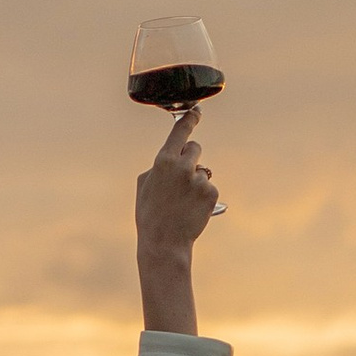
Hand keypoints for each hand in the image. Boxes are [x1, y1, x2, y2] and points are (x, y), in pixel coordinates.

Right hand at [135, 105, 217, 330]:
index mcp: (163, 161)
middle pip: (195, 149)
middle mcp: (184, 166)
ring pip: (202, 171)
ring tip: (183, 202)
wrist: (164, 243)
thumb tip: (170, 158)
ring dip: (196, 182)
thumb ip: (158, 167)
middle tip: (181, 179)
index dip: (190, 120)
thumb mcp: (144, 186)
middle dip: (190, 159)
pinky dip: (203, 197)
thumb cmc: (150, 215)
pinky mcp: (211, 193)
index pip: (180, 132)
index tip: (196, 112)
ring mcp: (199, 180)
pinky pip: (209, 188)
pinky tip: (192, 209)